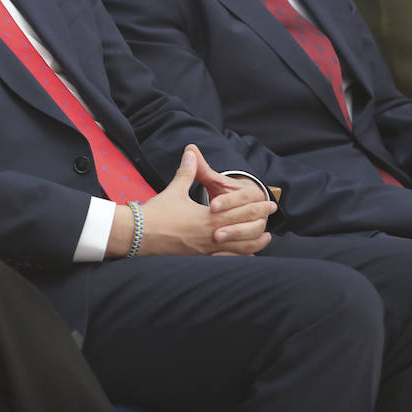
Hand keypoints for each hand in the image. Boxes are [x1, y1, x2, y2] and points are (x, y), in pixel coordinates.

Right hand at [133, 145, 274, 256]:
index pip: (238, 211)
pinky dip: (239, 257)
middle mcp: (211, 236)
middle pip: (244, 229)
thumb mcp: (174, 190)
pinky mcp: (200, 259)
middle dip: (260, 220)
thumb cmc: (156, 213)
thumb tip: (191, 152)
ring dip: (255, 242)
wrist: (139, 235)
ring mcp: (207, 250)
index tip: (268, 200)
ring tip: (266, 237)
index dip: (255, 206)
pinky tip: (246, 255)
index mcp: (207, 218)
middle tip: (272, 213)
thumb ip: (187, 172)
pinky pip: (226, 260)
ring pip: (239, 249)